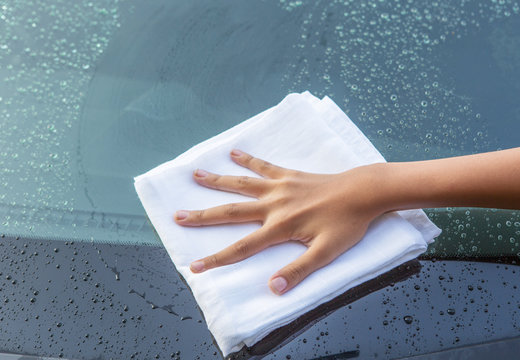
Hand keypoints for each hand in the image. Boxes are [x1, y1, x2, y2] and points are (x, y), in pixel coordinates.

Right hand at [174, 149, 384, 294]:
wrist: (363, 192)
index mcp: (280, 227)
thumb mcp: (326, 253)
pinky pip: (264, 165)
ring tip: (194, 175)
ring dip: (217, 181)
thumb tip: (272, 288)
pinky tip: (233, 152)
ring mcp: (280, 187)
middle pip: (230, 212)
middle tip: (178, 216)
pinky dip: (248, 158)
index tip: (194, 266)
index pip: (241, 247)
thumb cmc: (347, 224)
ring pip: (241, 184)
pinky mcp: (289, 175)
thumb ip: (298, 270)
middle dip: (202, 216)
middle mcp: (273, 205)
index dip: (216, 259)